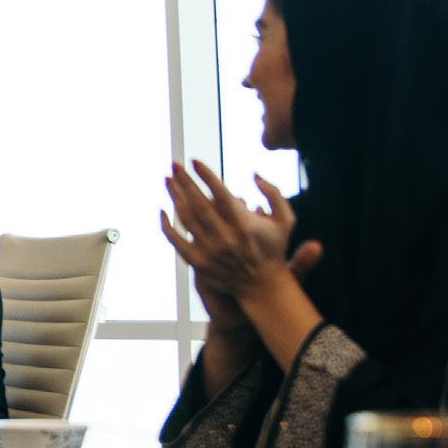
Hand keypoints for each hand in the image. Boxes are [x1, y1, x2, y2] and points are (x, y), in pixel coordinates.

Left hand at [161, 161, 322, 308]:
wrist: (263, 286)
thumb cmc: (274, 248)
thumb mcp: (285, 220)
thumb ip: (274, 194)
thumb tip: (254, 174)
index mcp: (244, 224)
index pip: (220, 193)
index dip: (206, 175)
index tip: (195, 161)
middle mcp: (225, 237)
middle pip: (198, 202)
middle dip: (184, 180)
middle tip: (174, 164)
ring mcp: (209, 251)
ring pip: (186, 218)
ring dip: (174, 196)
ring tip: (168, 179)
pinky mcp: (198, 263)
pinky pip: (176, 241)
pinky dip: (167, 225)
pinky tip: (162, 210)